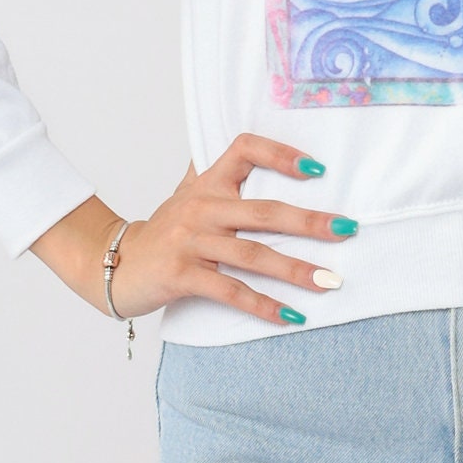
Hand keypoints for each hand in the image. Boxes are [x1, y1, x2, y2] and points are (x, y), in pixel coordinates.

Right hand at [28, 134, 356, 327]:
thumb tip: (250, 145)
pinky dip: (264, 306)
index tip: (317, 170)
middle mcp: (201, 207)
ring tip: (330, 281)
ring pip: (253, 255)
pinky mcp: (182, 275)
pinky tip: (292, 317)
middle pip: (264, 211)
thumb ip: (216, 170)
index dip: (281, 154)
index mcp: (207, 182)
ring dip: (296, 270)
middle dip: (310, 222)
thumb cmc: (164, 229)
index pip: (245, 149)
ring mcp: (190, 241)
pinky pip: (231, 291)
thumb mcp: (187, 192)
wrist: (114, 264)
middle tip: (348, 229)